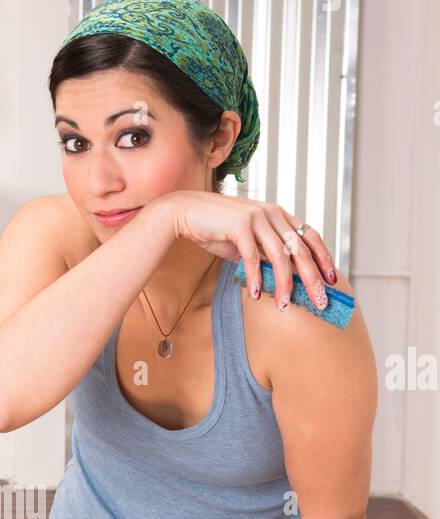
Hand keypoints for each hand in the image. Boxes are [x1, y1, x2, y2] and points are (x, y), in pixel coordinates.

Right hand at [164, 189, 335, 311]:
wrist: (186, 213)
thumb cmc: (216, 229)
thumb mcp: (247, 242)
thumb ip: (264, 254)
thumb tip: (278, 278)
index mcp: (278, 215)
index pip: (309, 236)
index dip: (323, 258)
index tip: (332, 280)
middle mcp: (272, 213)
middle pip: (300, 249)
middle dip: (312, 278)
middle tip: (320, 301)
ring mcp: (257, 217)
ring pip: (280, 256)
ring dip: (283, 284)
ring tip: (284, 305)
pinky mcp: (239, 225)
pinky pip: (252, 257)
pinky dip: (255, 278)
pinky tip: (255, 295)